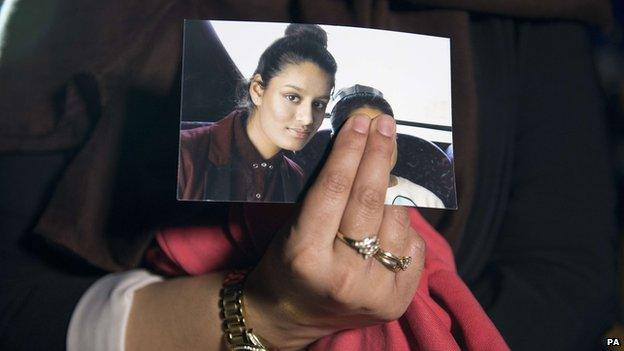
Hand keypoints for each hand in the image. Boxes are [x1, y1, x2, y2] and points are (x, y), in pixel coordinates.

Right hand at [244, 113, 425, 349]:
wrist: (291, 315)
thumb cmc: (287, 263)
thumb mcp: (292, 227)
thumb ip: (326, 195)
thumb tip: (362, 147)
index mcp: (306, 254)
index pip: (335, 188)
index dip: (351, 149)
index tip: (361, 122)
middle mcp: (342, 276)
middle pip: (371, 200)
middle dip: (380, 154)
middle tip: (385, 125)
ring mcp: (373, 292)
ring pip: (398, 219)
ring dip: (395, 188)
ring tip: (385, 170)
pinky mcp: (396, 301)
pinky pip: (413, 245)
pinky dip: (403, 224)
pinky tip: (390, 215)